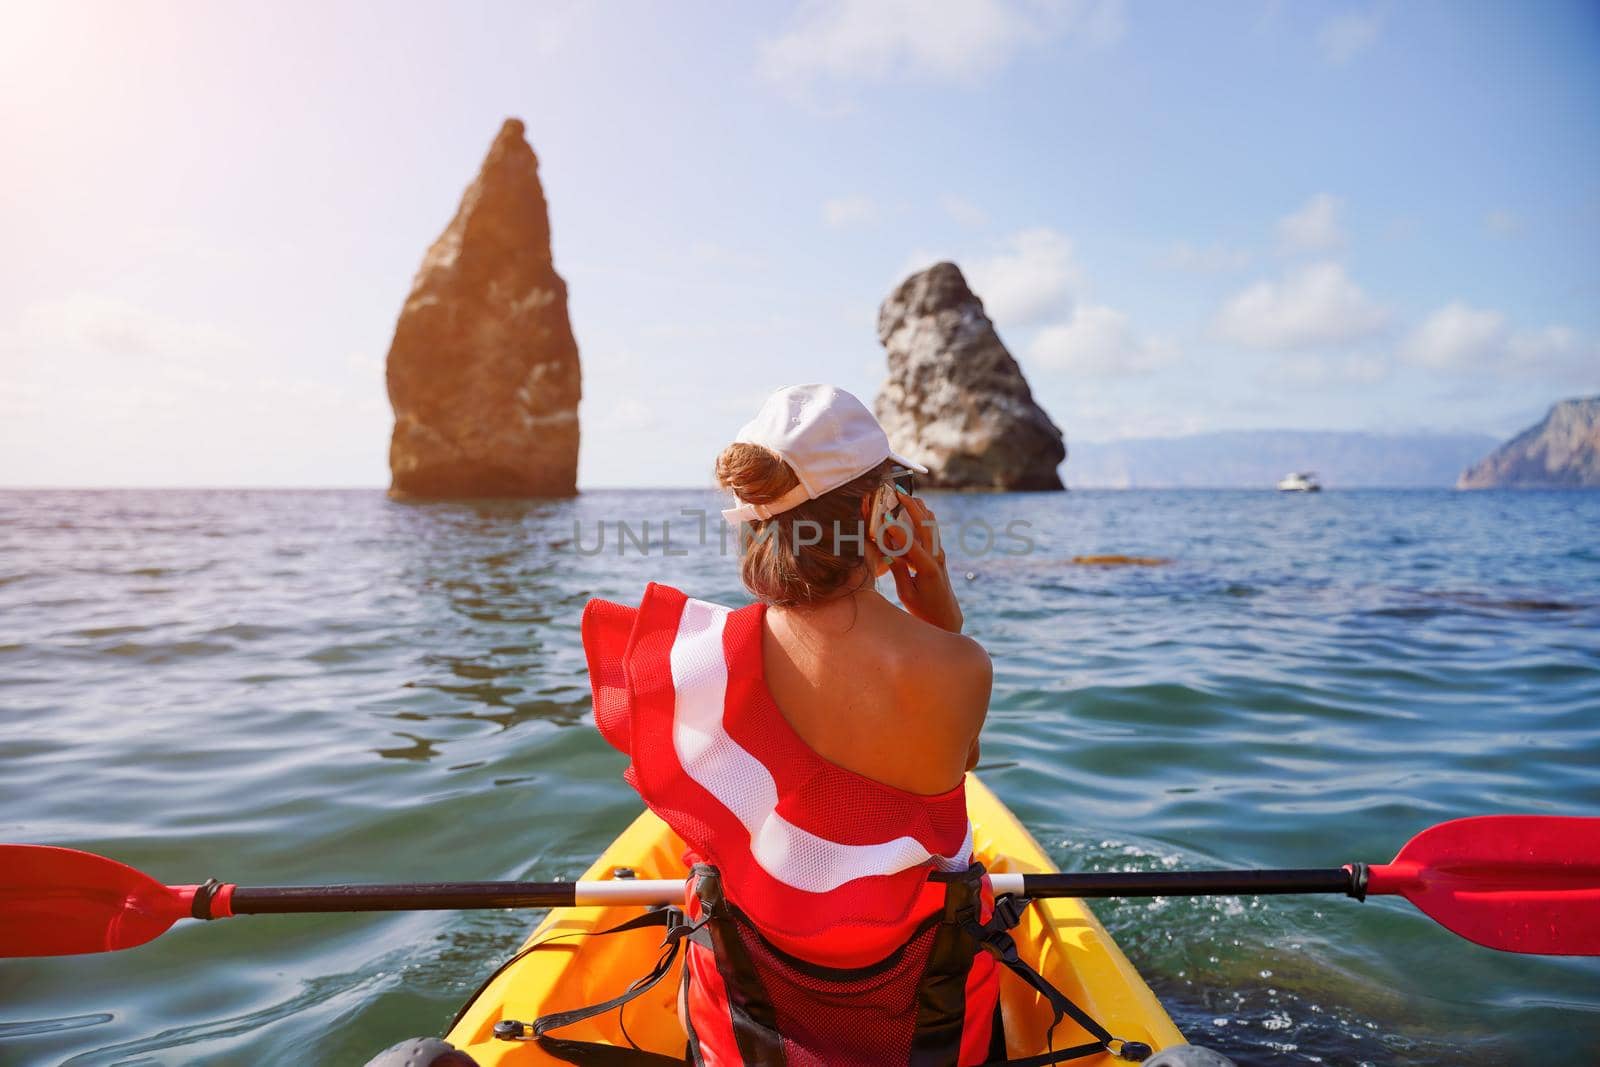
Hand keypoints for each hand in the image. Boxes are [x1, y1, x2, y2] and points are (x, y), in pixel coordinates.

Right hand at [878, 493, 963, 632]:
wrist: (946, 616)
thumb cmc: (924, 609)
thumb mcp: (906, 593)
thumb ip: (898, 570)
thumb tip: (886, 550)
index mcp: (927, 568)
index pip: (910, 544)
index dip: (895, 529)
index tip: (883, 516)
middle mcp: (936, 557)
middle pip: (924, 525)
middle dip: (910, 507)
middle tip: (897, 493)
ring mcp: (939, 554)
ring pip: (930, 524)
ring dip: (919, 508)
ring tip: (907, 494)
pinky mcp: (938, 554)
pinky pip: (931, 531)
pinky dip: (924, 517)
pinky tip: (919, 508)